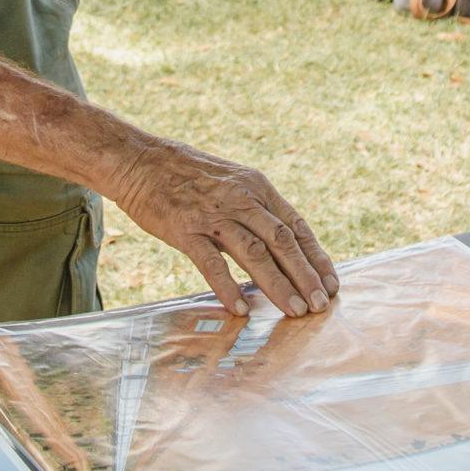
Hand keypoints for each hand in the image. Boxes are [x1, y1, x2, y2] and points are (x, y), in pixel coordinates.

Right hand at [108, 136, 339, 318]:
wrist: (139, 160)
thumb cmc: (187, 176)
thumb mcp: (231, 182)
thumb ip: (255, 210)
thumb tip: (283, 245)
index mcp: (256, 187)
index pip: (296, 225)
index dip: (316, 257)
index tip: (331, 284)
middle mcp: (240, 199)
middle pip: (282, 241)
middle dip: (305, 275)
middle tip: (319, 305)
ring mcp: (212, 214)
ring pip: (254, 252)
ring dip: (277, 284)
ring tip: (294, 310)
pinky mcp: (185, 228)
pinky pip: (210, 262)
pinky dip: (228, 286)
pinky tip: (241, 308)